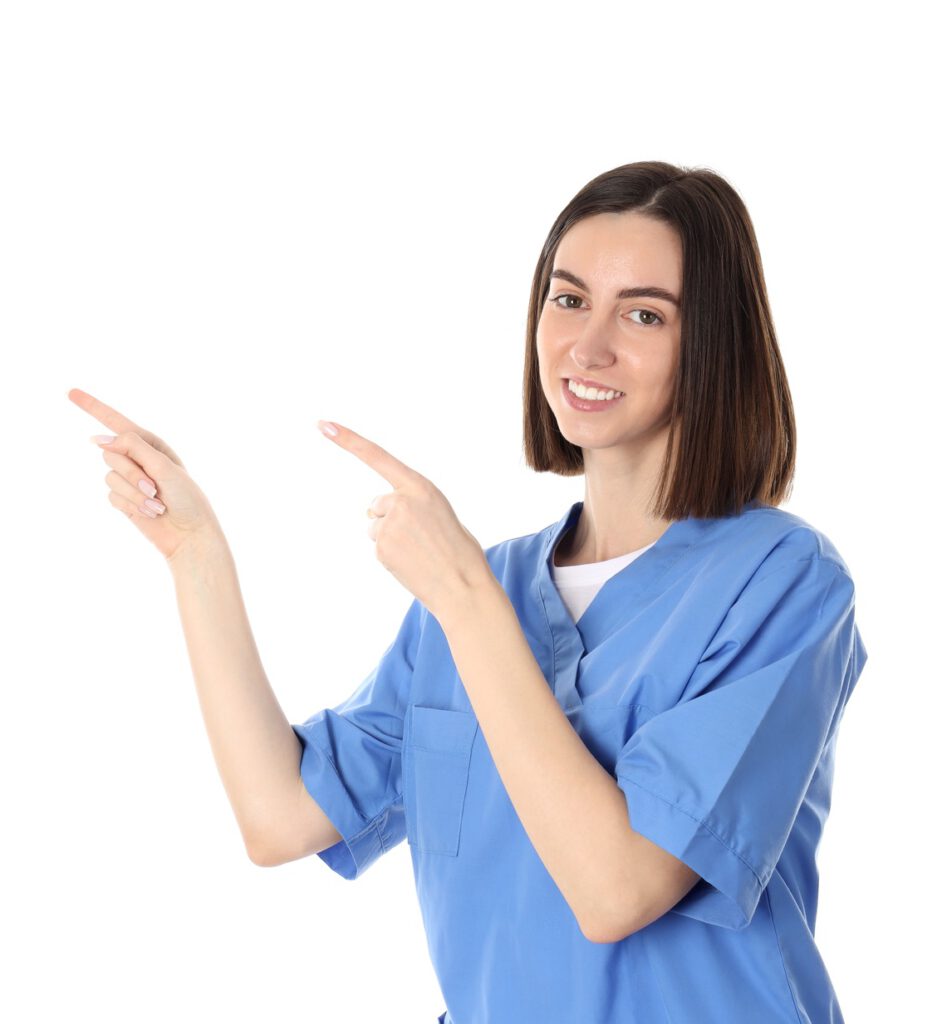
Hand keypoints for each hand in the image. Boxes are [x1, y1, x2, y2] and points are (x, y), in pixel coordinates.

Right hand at [68, 388, 224, 563]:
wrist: (189, 533)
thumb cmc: (186, 497)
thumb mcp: (163, 466)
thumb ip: (133, 447)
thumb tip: (99, 440)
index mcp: (150, 443)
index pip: (115, 421)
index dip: (92, 406)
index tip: (70, 392)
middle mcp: (137, 457)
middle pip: (110, 453)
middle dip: (131, 473)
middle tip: (155, 488)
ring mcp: (128, 478)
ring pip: (110, 476)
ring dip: (134, 493)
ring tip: (157, 504)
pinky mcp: (123, 498)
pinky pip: (112, 495)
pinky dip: (131, 505)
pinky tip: (150, 513)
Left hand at [317, 420, 491, 618]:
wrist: (463, 586)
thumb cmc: (458, 550)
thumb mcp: (440, 512)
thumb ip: (410, 503)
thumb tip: (374, 513)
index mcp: (420, 486)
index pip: (377, 456)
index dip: (348, 440)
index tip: (322, 424)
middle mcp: (401, 501)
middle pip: (376, 506)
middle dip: (389, 519)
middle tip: (419, 538)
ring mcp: (388, 525)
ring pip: (376, 528)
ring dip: (390, 539)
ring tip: (418, 553)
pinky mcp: (381, 548)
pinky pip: (379, 548)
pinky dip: (391, 556)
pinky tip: (412, 564)